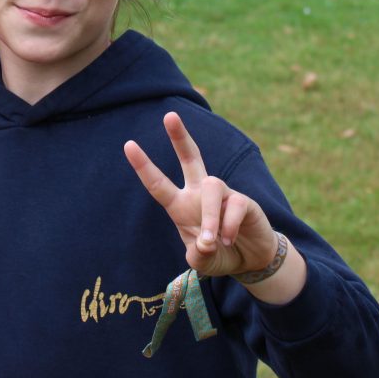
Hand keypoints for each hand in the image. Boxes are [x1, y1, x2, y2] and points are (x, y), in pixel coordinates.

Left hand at [124, 112, 278, 277]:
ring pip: (211, 186)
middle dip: (180, 137)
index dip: (143, 166)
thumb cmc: (219, 254)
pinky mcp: (243, 201)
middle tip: (169, 115)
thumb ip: (198, 255)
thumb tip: (206, 242)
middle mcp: (199, 193)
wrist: (250, 261)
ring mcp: (223, 194)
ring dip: (210, 218)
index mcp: (181, 206)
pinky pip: (233, 205)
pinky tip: (229, 240)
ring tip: (213, 242)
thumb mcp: (202, 262)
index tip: (128, 144)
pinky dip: (228, 226)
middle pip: (191, 157)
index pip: (159, 184)